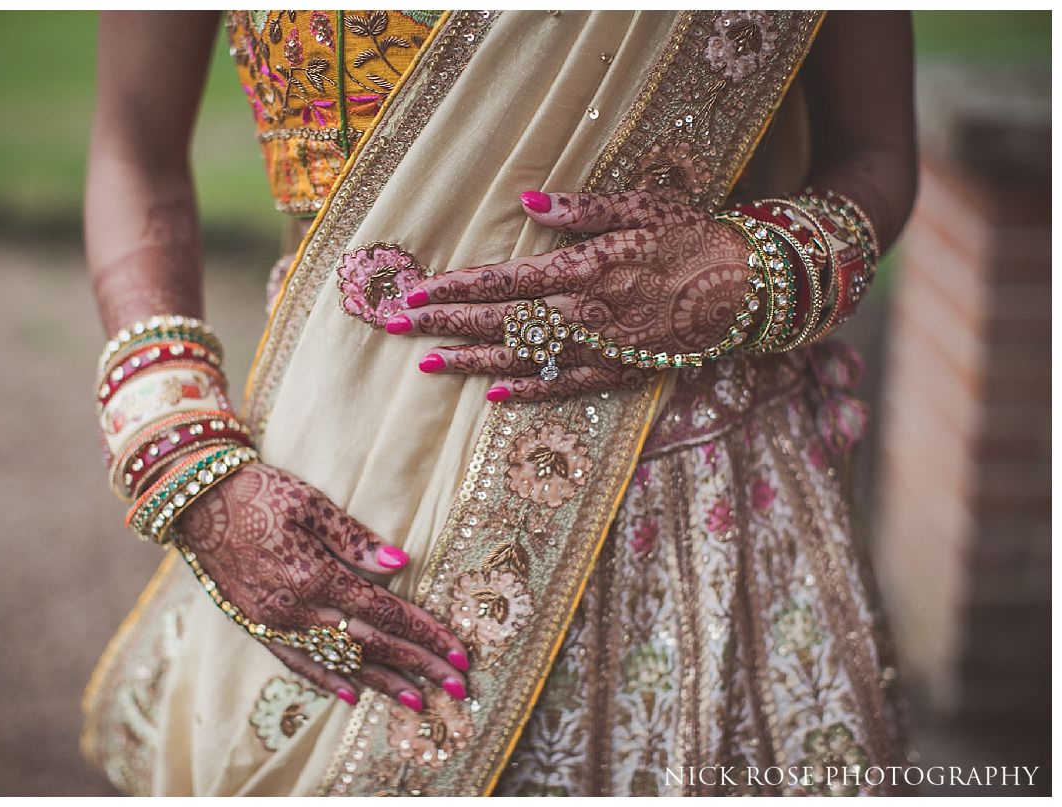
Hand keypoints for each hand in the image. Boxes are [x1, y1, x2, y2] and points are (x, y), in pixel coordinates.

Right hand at [177, 462, 468, 708]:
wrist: (194, 501)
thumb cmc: (259, 492)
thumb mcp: (310, 502)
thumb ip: (354, 538)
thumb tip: (401, 564)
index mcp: (313, 574)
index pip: (383, 611)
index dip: (424, 633)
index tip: (458, 651)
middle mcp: (295, 608)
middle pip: (369, 645)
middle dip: (417, 666)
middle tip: (457, 687)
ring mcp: (274, 623)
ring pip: (337, 662)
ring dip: (381, 683)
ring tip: (418, 701)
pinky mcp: (256, 625)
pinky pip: (296, 662)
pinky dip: (326, 680)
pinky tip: (352, 694)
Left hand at [387, 189, 753, 400]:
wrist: (748, 287)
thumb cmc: (692, 237)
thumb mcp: (640, 206)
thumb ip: (580, 208)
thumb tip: (527, 198)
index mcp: (585, 270)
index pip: (504, 283)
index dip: (455, 289)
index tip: (414, 292)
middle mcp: (585, 315)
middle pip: (501, 323)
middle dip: (445, 324)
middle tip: (397, 328)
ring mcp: (601, 350)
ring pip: (523, 360)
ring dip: (471, 361)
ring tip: (428, 365)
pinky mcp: (620, 373)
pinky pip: (565, 388)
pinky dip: (528, 392)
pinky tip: (494, 394)